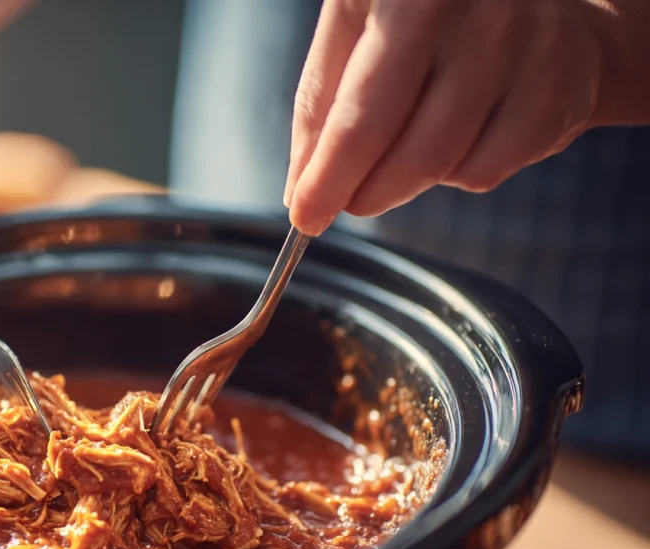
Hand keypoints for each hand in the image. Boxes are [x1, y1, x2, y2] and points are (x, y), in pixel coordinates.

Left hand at [283, 0, 607, 233]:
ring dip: (406, 181)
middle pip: (408, 152)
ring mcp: (527, 48)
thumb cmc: (428, 13)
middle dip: (365, 194)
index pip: (360, 116)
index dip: (329, 179)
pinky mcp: (560, 86)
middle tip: (347, 200)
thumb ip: (322, 104)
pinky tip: (457, 134)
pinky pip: (486, 170)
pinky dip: (457, 172)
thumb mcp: (357, 26)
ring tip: (402, 147)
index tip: (305, 217)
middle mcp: (476, 13)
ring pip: (446, 167)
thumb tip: (300, 189)